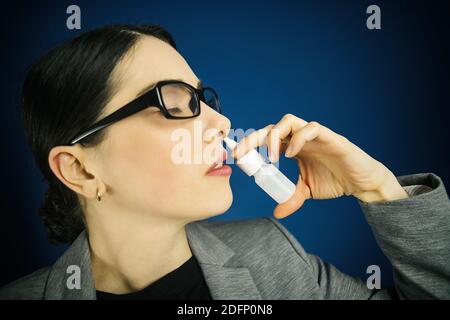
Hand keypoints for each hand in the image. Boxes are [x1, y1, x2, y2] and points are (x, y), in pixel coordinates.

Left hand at [232, 114, 407, 218]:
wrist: (361, 183)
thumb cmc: (334, 180)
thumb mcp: (307, 191)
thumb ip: (291, 198)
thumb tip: (276, 212)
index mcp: (292, 147)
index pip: (267, 138)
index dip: (250, 143)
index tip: (236, 155)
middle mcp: (301, 138)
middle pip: (272, 127)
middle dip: (254, 137)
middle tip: (242, 153)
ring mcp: (315, 135)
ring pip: (290, 121)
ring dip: (275, 136)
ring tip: (272, 157)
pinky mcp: (331, 137)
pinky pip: (312, 128)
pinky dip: (300, 138)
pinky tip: (292, 154)